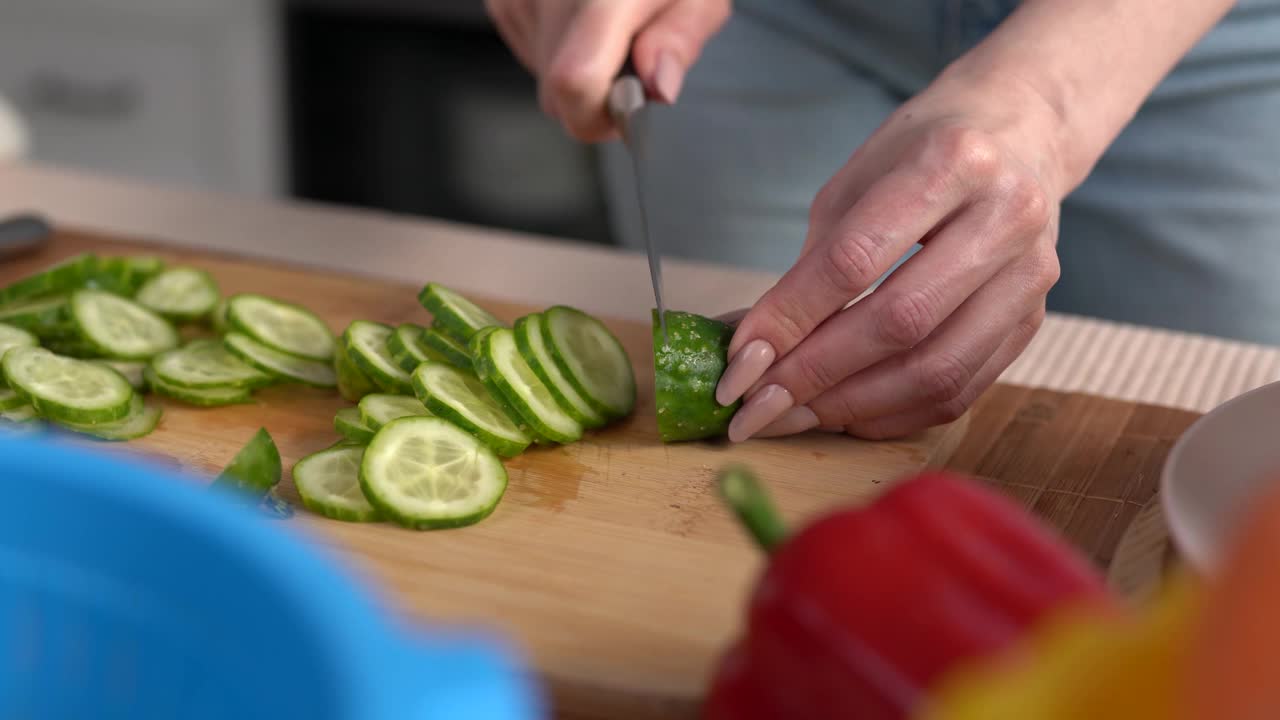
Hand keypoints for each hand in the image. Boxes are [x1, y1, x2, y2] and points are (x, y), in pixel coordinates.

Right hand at [483, 0, 729, 140]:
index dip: (601, 115)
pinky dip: (560, 50)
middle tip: (632, 55)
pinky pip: (531, 55)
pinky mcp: (503, 2)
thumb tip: (657, 88)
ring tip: (609, 28)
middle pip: (558, 95)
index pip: (575, 83)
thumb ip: (679, 41)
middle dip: (598, 95)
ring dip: (579, 72)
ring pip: (544, 81)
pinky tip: (582, 19)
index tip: (629, 106)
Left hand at [715, 70, 1067, 440]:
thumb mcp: (856, 181)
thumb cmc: (921, 153)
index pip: (855, 260)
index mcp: (951, 162)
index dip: (789, 318)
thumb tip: (749, 347)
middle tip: (756, 406)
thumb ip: (810, 264)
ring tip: (793, 416)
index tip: (739, 361)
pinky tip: (846, 414)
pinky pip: (960, 390)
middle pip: (899, 322)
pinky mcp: (1035, 320)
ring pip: (936, 370)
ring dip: (853, 405)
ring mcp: (1031, 275)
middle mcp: (1005, 217)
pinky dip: (895, 413)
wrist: (1021, 133)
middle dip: (815, 374)